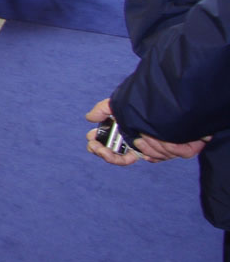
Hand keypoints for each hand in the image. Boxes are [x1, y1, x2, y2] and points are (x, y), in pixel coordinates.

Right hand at [84, 98, 209, 164]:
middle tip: (105, 151)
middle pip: (114, 157)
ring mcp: (144, 149)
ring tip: (139, 137)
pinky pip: (153, 157)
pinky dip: (151, 151)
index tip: (94, 144)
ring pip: (130, 157)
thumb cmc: (145, 103)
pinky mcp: (161, 152)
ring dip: (133, 147)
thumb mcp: (121, 103)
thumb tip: (88, 118)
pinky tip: (151, 143)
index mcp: (119, 133)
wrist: (172, 105)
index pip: (103, 146)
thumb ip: (103, 109)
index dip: (97, 148)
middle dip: (108, 155)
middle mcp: (130, 143)